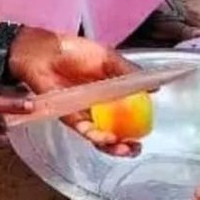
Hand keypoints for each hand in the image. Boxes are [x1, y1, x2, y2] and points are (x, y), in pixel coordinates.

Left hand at [9, 28, 142, 156]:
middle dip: (127, 145)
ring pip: (101, 138)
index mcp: (110, 94)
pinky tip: (109, 137)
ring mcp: (85, 115)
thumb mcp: (108, 58)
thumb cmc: (73, 51)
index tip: (147, 130)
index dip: (137, 126)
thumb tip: (154, 86)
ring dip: (114, 147)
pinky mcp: (70, 118)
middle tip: (136, 147)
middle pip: (115, 132)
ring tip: (126, 148)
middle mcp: (98, 108)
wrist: (45, 52)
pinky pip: (86, 131)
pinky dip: (98, 136)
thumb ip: (129, 72)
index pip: (127, 115)